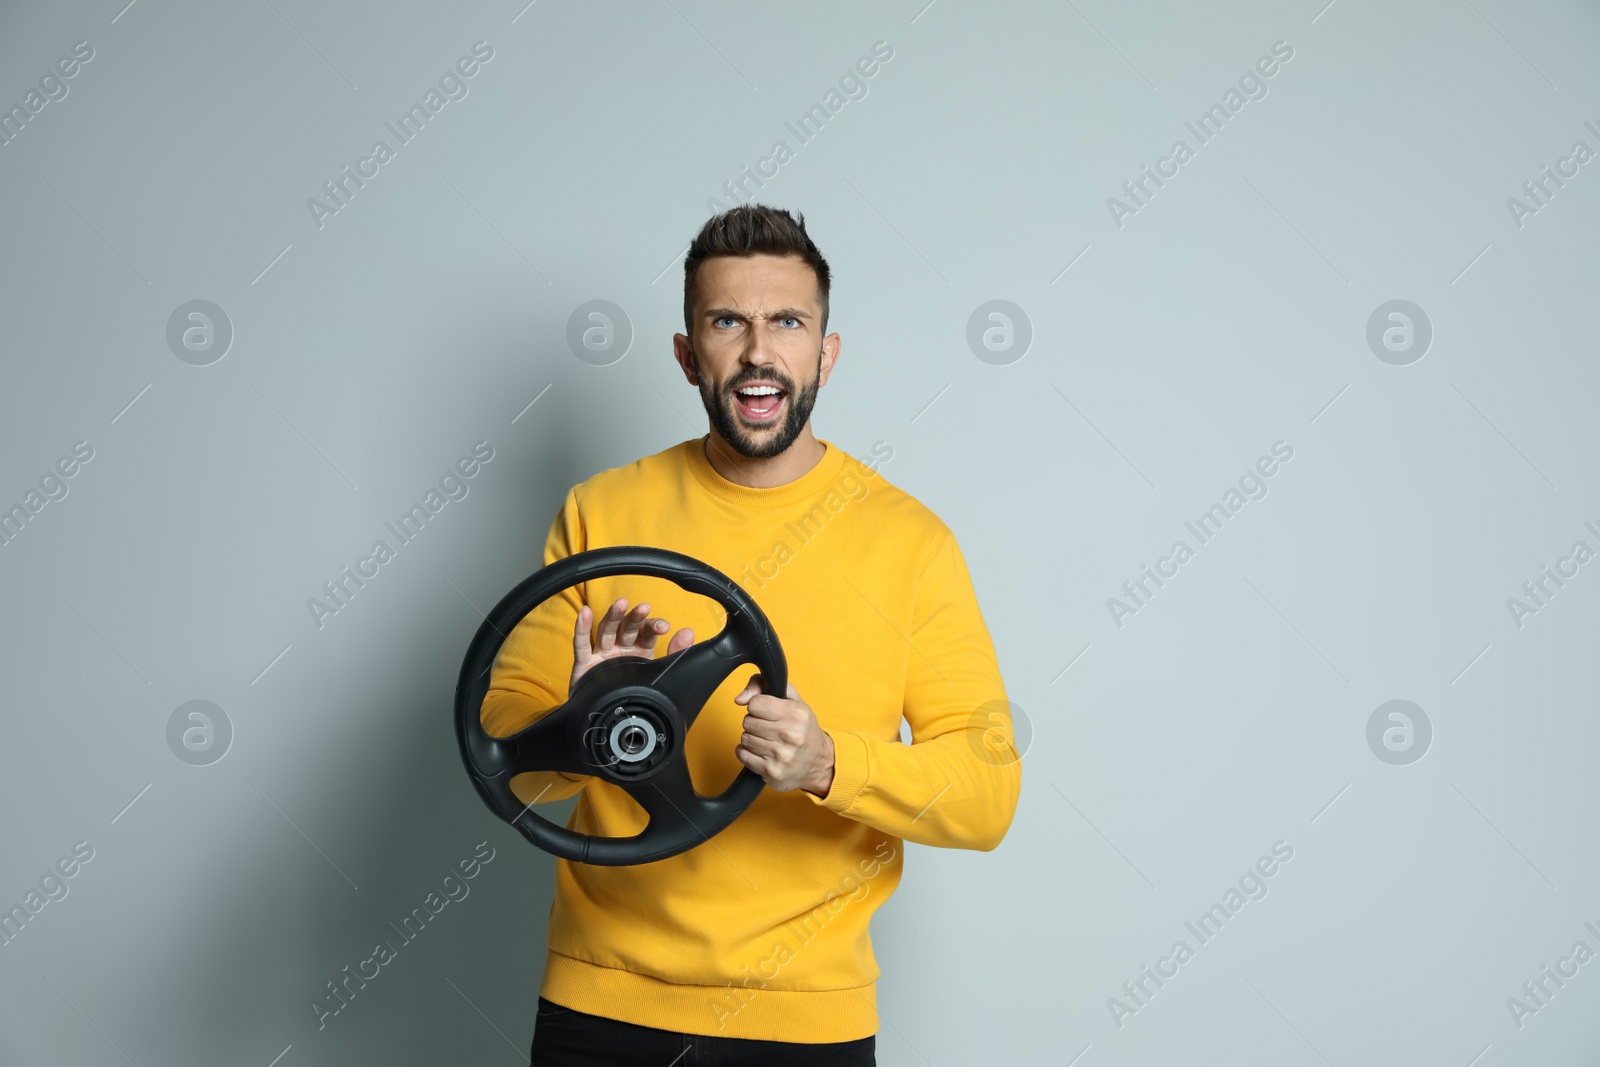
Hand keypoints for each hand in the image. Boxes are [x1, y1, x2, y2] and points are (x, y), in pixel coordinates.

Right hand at [570, 597, 693, 690]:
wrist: (609, 721)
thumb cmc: (633, 694)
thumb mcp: (657, 674)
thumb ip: (675, 654)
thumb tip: (689, 632)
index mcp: (640, 651)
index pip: (646, 633)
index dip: (653, 626)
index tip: (663, 627)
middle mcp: (621, 649)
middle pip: (627, 628)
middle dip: (635, 617)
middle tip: (643, 608)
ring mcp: (602, 655)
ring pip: (606, 631)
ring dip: (613, 616)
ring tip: (621, 604)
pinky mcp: (584, 664)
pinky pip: (581, 645)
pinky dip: (581, 629)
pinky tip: (585, 613)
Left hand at [733, 673, 834, 795]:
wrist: (818, 763)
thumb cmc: (803, 728)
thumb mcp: (792, 700)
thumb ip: (764, 686)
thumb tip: (739, 698)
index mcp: (796, 714)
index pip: (755, 704)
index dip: (758, 706)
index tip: (767, 712)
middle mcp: (790, 735)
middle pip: (747, 722)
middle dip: (754, 723)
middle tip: (768, 728)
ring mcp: (781, 756)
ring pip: (745, 739)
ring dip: (752, 739)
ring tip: (767, 740)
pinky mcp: (772, 772)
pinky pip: (743, 755)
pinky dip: (748, 753)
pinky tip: (762, 752)